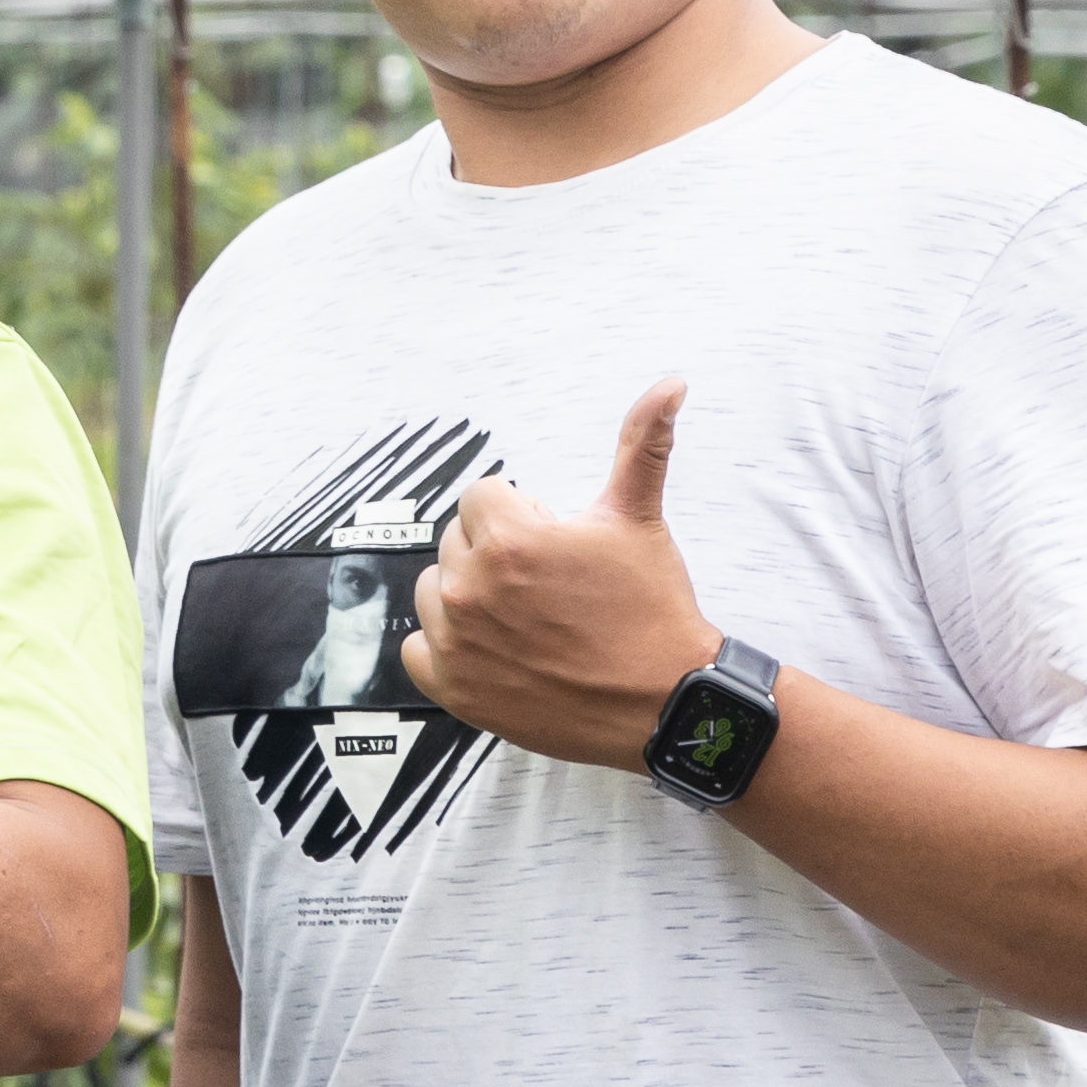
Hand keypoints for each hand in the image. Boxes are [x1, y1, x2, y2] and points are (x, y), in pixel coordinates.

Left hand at [402, 383, 711, 769]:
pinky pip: (417, 648)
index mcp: (507, 540)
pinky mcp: (451, 687)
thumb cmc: (652, 611)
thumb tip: (669, 384)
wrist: (664, 702)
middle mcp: (469, 588)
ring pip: (435, 589)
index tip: (552, 542)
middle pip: (457, 541)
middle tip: (547, 583)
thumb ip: (641, 445)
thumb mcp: (639, 520)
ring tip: (525, 615)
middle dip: (495, 552)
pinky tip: (495, 648)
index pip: (481, 497)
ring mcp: (456, 641)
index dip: (520, 515)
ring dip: (468, 594)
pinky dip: (447, 647)